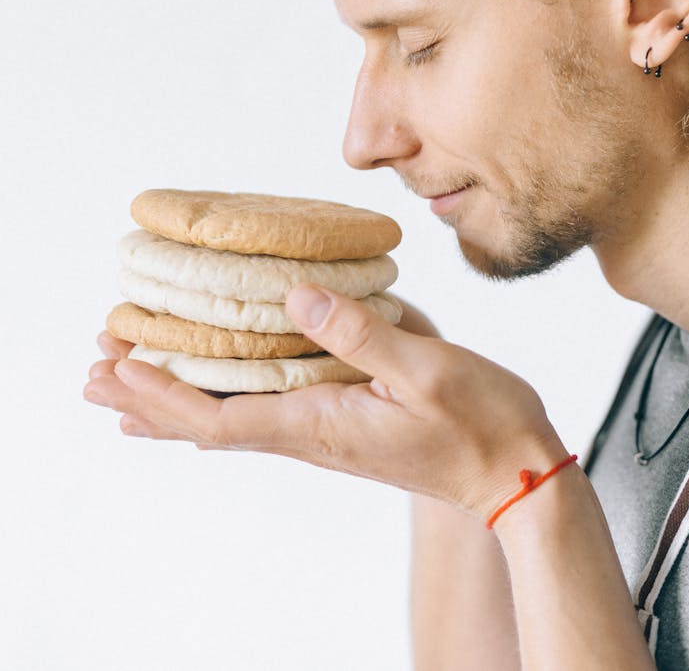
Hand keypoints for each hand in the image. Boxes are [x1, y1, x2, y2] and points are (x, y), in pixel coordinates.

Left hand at [84, 286, 564, 517]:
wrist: (514, 474)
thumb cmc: (479, 422)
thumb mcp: (426, 370)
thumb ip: (361, 333)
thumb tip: (296, 295)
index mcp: (319, 424)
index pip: (218, 417)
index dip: (162, 393)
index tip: (119, 366)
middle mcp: (308, 435)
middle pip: (207, 424)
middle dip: (147, 400)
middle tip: (94, 373)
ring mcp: (321, 434)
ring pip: (227, 420)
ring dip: (172, 400)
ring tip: (128, 381)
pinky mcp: (337, 424)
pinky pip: (258, 414)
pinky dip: (217, 399)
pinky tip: (210, 390)